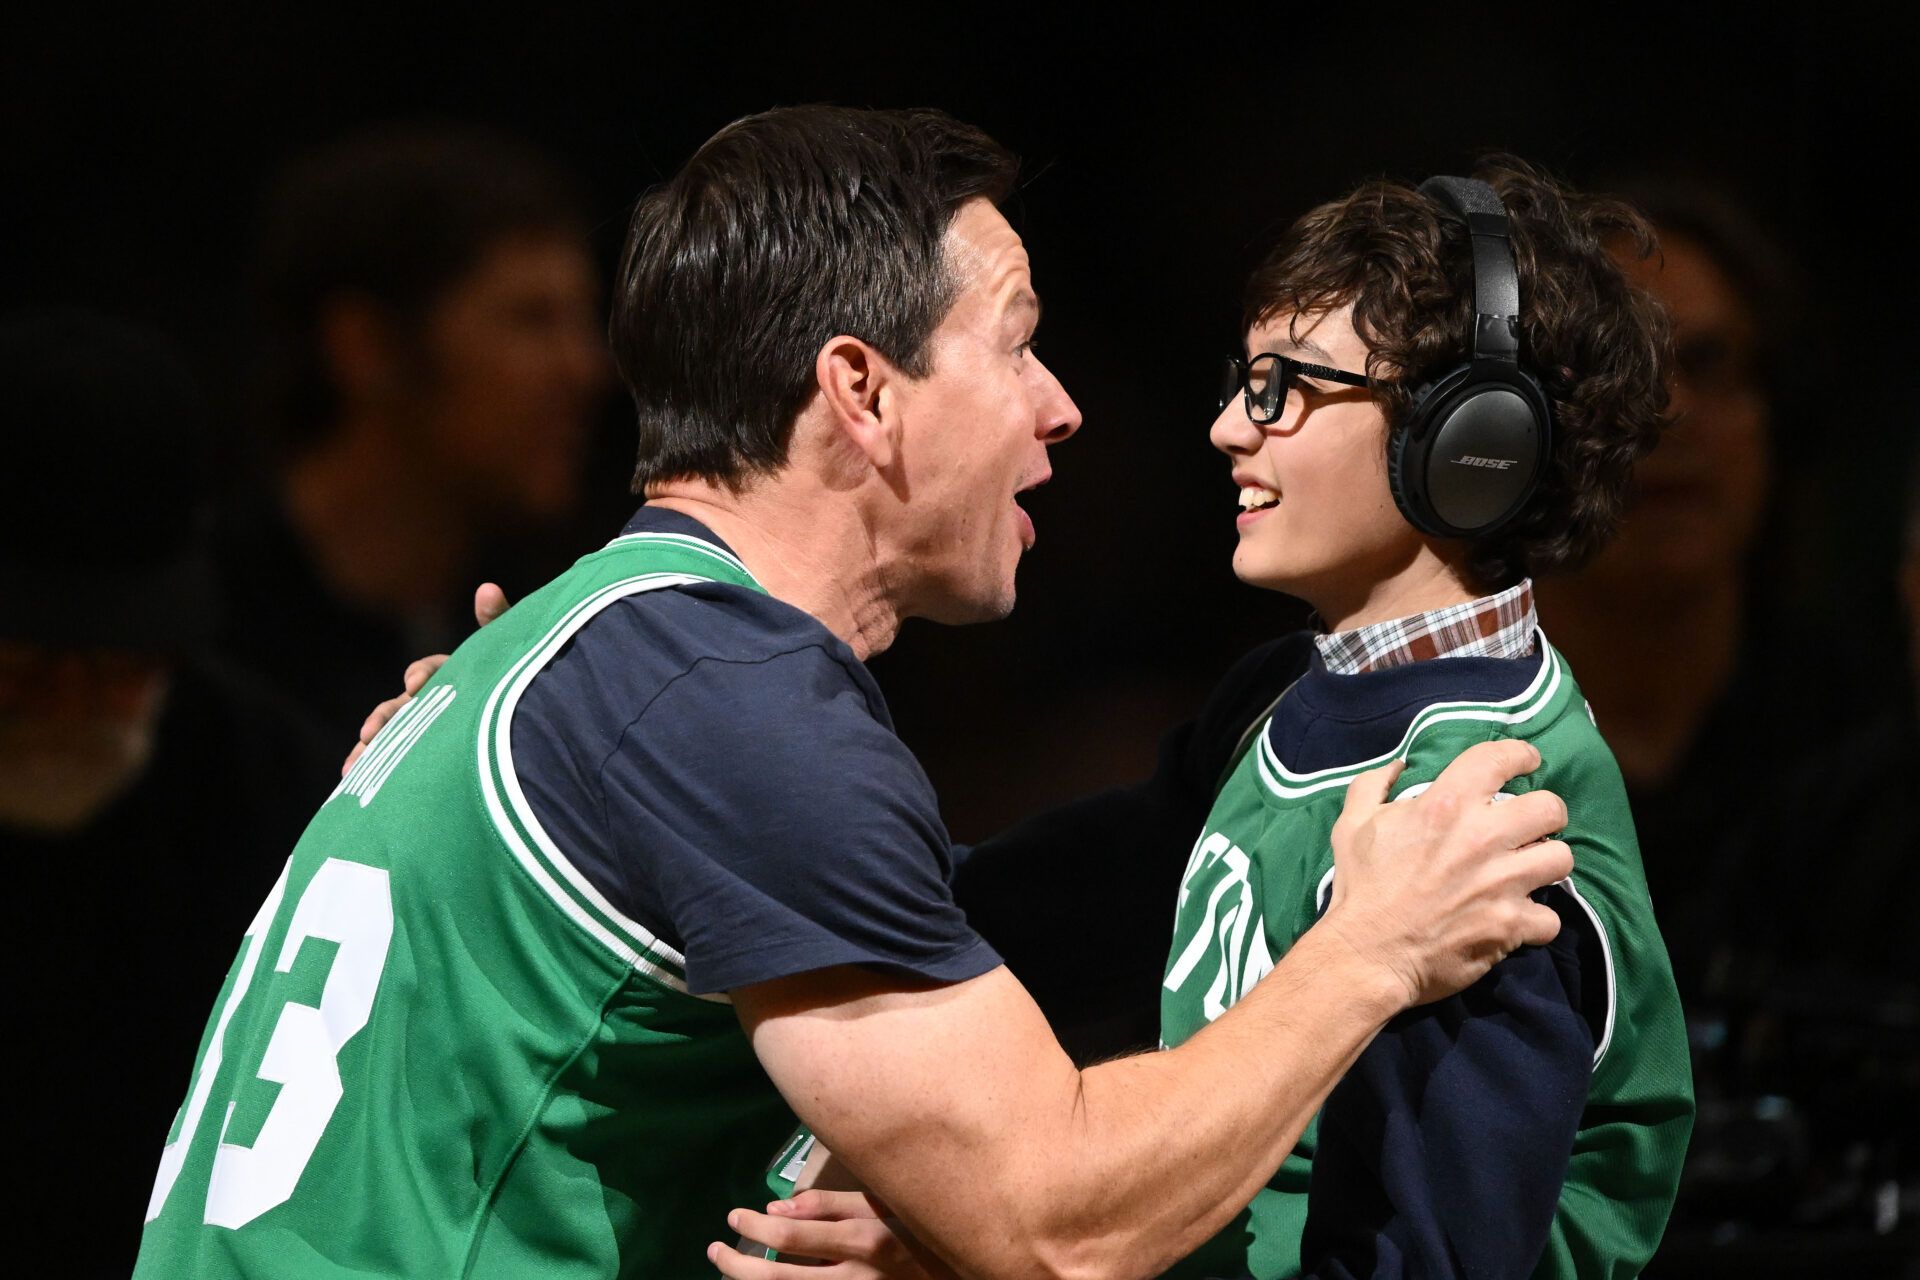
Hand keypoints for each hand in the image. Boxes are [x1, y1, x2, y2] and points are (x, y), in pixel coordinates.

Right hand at [338, 583, 510, 775]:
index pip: (431, 670)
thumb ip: (499, 620)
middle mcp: (435, 703)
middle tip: (369, 733)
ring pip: (393, 739)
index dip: (421, 674)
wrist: (539, 732)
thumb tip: (487, 587)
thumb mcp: (511, 651)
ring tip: (353, 768)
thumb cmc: (520, 680)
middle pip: (402, 708)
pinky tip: (355, 786)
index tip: (416, 684)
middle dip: (383, 719)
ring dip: (370, 750)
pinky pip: (397, 765)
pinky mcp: (424, 760)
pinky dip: (376, 773)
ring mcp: (429, 732)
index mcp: (454, 676)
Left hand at [710, 1191, 954, 1278]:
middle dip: (737, 1265)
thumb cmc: (920, 1232)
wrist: (960, 1274)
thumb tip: (778, 1208)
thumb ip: (834, 1204)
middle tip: (714, 1250)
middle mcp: (856, 1278)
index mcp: (864, 1241)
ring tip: (726, 1271)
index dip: (754, 1228)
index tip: (735, 1215)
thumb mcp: (885, 1207)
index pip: (792, 1238)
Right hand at [1319, 739, 1571, 1007]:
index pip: (1500, 759)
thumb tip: (1398, 766)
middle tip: (1532, 825)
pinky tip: (1520, 919)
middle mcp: (1482, 838)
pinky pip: (1551, 918)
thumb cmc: (1360, 887)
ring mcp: (1501, 883)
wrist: (1366, 954)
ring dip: (1547, 863)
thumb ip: (1372, 786)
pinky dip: (1537, 921)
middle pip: (1550, 807)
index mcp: (1444, 806)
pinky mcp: (1510, 924)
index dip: (1520, 755)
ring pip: (1562, 858)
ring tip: (1531, 869)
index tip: (1525, 761)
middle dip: (1547, 813)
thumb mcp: (1352, 826)